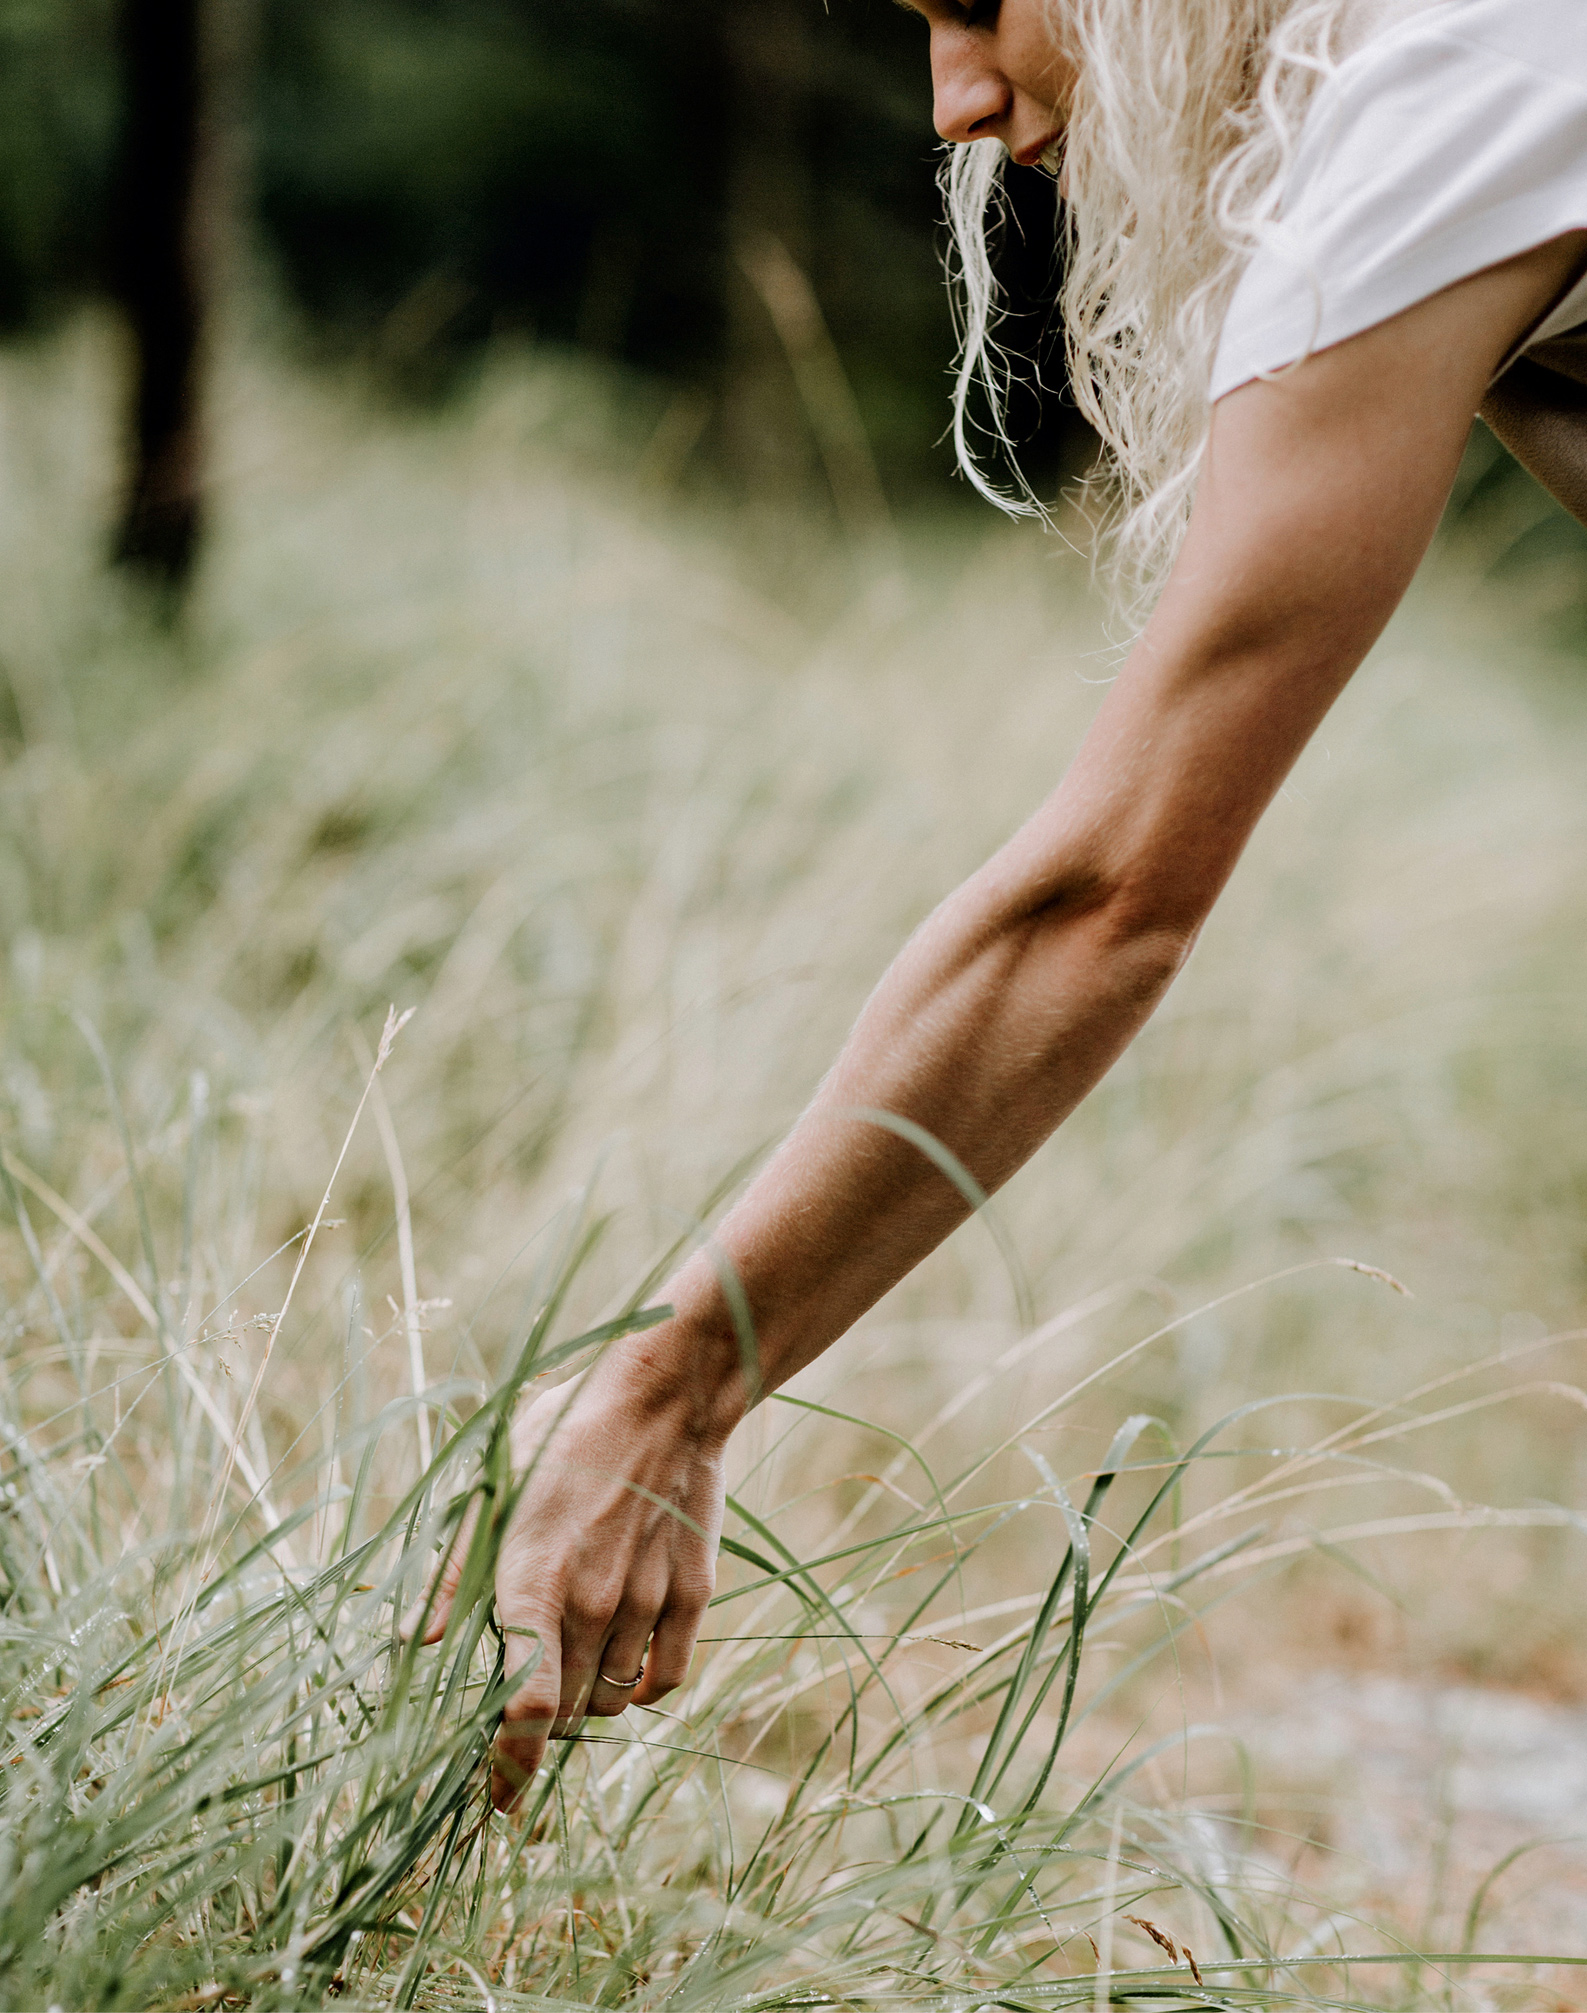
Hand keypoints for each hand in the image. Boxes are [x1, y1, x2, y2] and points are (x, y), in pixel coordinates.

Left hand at [415, 1345, 729, 1807]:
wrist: (665, 1397)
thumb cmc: (563, 1435)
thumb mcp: (491, 1488)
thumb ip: (453, 1574)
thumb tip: (409, 1643)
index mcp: (533, 1579)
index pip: (524, 1704)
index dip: (508, 1766)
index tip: (497, 1801)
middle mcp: (593, 1602)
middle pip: (563, 1713)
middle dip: (538, 1724)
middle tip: (523, 1699)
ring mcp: (647, 1601)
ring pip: (610, 1699)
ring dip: (584, 1701)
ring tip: (571, 1661)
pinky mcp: (691, 1594)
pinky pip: (665, 1678)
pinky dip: (641, 1690)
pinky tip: (623, 1666)